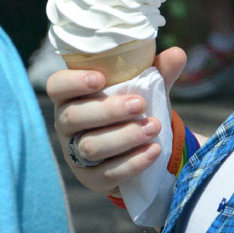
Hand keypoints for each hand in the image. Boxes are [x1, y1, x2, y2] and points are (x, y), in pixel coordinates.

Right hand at [47, 47, 186, 193]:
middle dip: (108, 111)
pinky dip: (133, 162)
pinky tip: (153, 151)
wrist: (139, 149)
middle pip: (73, 117)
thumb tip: (177, 53)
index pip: (57, 86)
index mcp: (72, 97)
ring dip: (124, 136)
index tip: (100, 78)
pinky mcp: (92, 179)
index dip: (72, 82)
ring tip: (153, 127)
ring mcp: (76, 155)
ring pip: (90, 147)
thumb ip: (158, 73)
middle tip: (140, 104)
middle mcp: (67, 125)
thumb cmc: (132, 110)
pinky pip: (108, 173)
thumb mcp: (144, 90)